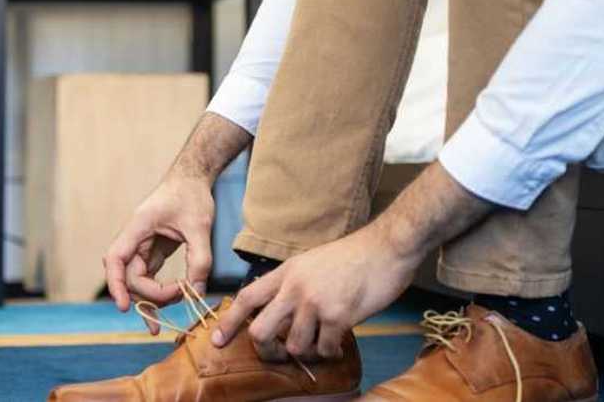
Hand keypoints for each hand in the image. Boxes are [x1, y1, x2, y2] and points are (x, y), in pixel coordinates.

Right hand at [104, 168, 215, 331]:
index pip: (115, 259)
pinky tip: (173, 299)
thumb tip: (196, 293)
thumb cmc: (192, 195)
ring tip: (182, 299)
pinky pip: (149, 278)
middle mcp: (134, 239)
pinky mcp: (152, 251)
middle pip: (129, 277)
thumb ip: (200, 259)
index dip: (115, 285)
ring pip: (138, 281)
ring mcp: (142, 247)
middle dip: (152, 294)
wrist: (192, 178)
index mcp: (138, 227)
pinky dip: (160, 291)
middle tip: (182, 295)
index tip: (124, 308)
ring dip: (155, 297)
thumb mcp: (200, 226)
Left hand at [211, 225, 420, 360]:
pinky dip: (330, 352)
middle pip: (260, 331)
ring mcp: (315, 302)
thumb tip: (280, 312)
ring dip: (307, 353)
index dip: (229, 321)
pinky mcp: (338, 316)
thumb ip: (292, 284)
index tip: (217, 340)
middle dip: (267, 352)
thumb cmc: (353, 256)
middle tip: (280, 355)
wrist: (386, 248)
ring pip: (294, 346)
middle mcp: (295, 287)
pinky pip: (324, 349)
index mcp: (286, 272)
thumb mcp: (310, 262)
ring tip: (321, 344)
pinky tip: (338, 343)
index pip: (247, 297)